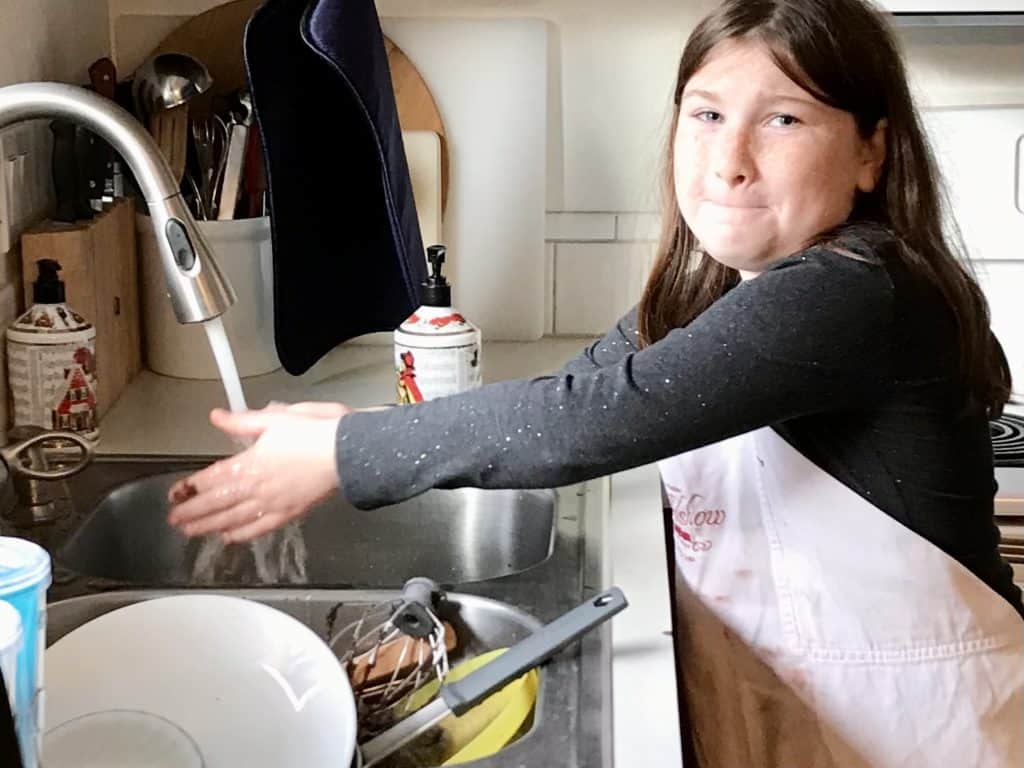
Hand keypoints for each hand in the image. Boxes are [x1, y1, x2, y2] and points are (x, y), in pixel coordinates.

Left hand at [166, 401, 353, 542]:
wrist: (346, 451)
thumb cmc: (315, 432)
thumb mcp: (275, 418)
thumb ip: (241, 421)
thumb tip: (217, 417)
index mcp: (250, 463)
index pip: (211, 478)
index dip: (190, 487)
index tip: (176, 493)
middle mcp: (257, 488)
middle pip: (217, 503)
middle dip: (193, 512)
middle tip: (174, 520)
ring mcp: (272, 503)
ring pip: (233, 519)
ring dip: (209, 526)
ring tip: (191, 532)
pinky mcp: (289, 512)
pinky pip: (260, 528)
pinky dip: (242, 534)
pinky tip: (230, 537)